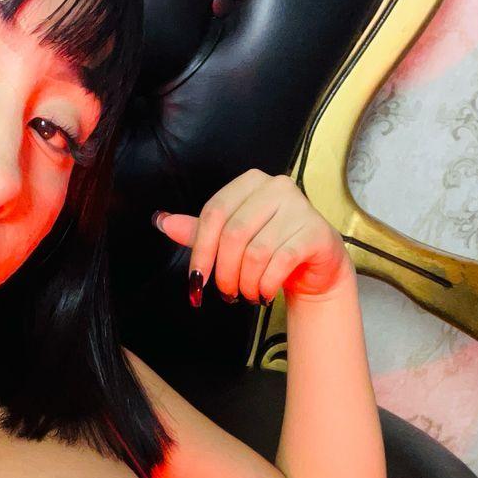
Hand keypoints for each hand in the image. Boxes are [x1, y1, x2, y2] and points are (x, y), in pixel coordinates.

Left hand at [150, 169, 353, 306]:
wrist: (313, 265)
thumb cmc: (270, 248)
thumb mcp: (230, 239)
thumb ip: (199, 230)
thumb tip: (162, 221)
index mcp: (250, 182)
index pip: (214, 213)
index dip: (200, 252)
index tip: (196, 283)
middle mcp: (276, 187)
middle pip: (233, 234)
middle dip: (225, 272)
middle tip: (227, 293)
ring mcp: (299, 207)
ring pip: (256, 252)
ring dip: (246, 283)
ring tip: (248, 294)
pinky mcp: (315, 232)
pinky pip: (280, 262)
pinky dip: (266, 284)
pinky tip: (265, 293)